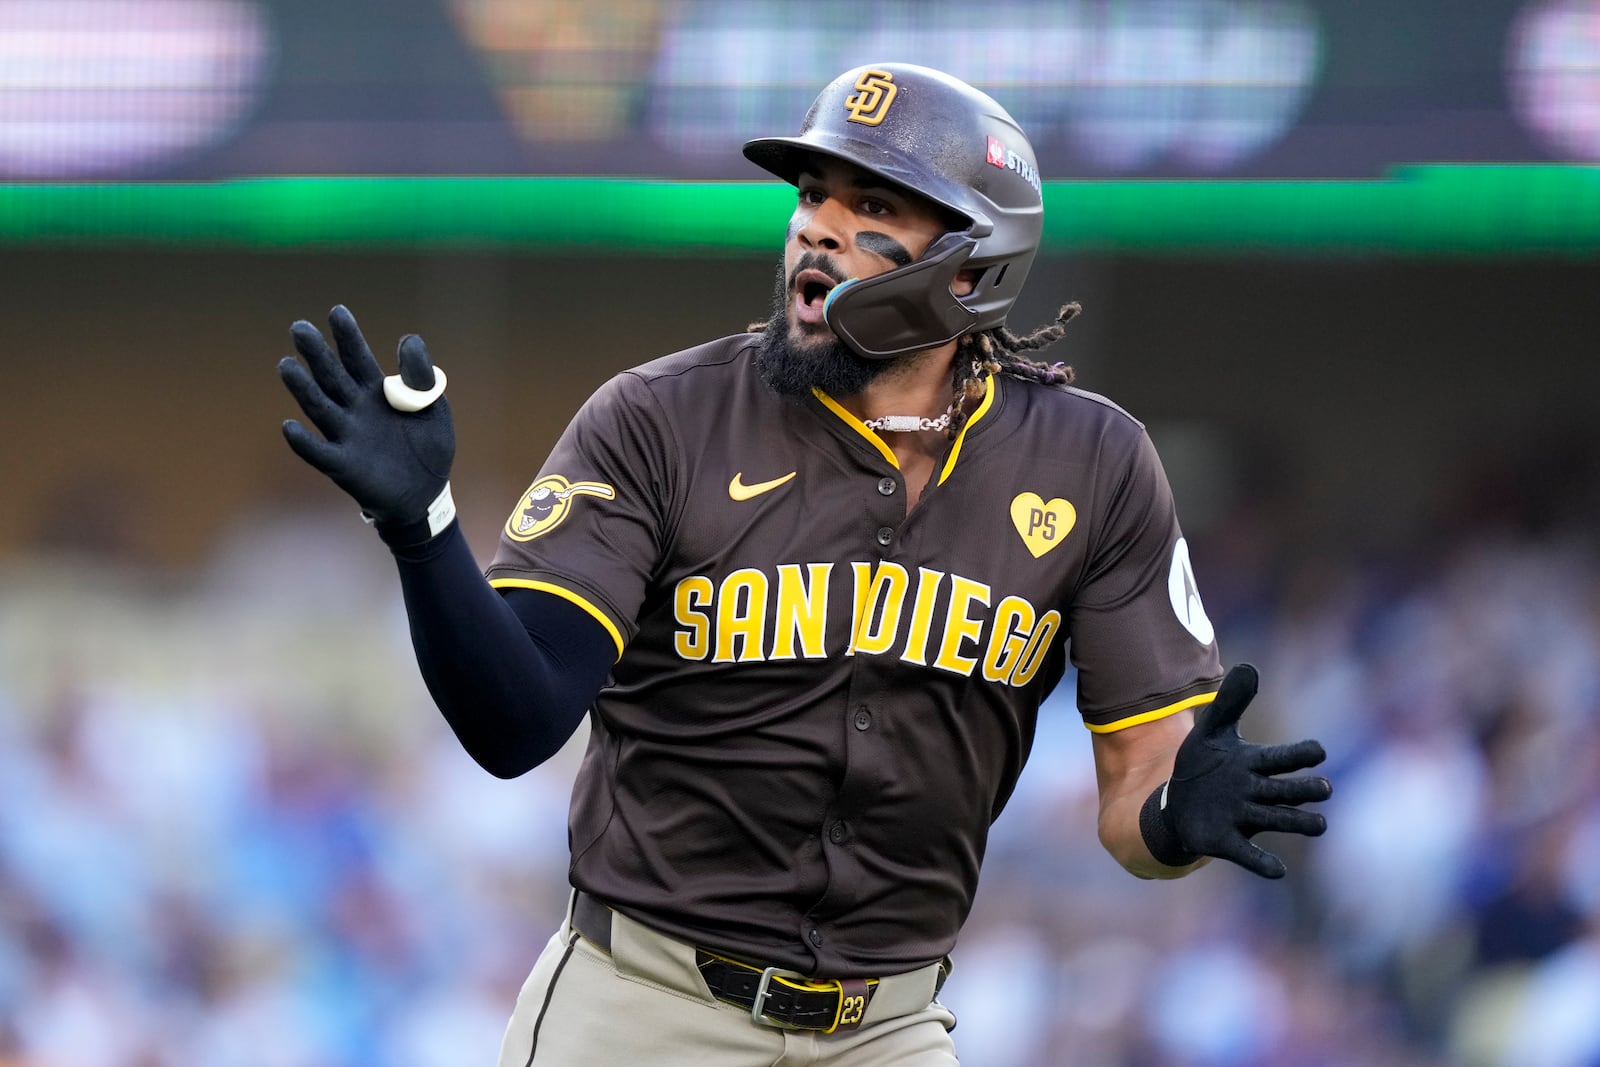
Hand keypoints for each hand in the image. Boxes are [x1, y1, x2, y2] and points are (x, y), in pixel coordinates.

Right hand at [278, 306, 454, 537]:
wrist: (426, 493)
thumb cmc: (427, 447)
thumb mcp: (432, 407)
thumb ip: (420, 376)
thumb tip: (409, 338)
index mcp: (377, 391)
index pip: (358, 358)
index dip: (348, 336)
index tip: (336, 311)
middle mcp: (355, 409)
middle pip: (332, 376)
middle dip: (317, 353)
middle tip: (299, 328)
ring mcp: (346, 436)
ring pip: (320, 408)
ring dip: (303, 389)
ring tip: (286, 365)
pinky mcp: (343, 465)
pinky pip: (320, 453)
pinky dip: (304, 442)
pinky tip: (289, 427)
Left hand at [1143, 663, 1331, 877]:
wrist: (1177, 803)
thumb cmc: (1204, 766)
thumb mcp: (1211, 730)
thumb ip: (1231, 701)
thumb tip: (1249, 667)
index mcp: (1254, 765)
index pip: (1281, 758)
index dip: (1298, 755)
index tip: (1318, 750)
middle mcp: (1255, 793)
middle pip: (1285, 791)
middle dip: (1304, 789)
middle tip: (1324, 788)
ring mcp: (1243, 818)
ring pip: (1276, 820)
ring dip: (1298, 823)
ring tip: (1320, 824)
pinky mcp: (1227, 842)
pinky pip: (1248, 855)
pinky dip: (1263, 862)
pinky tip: (1279, 871)